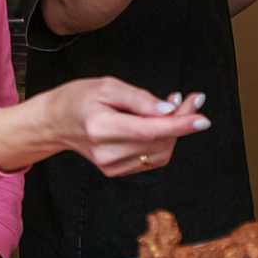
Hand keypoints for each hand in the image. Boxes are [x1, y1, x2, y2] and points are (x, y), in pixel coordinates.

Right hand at [45, 79, 209, 176]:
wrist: (55, 122)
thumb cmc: (79, 98)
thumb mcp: (107, 86)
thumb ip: (139, 99)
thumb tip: (169, 110)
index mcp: (101, 128)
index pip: (149, 131)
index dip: (179, 125)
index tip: (203, 118)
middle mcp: (107, 152)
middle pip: (159, 142)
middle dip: (182, 121)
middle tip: (190, 99)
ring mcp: (111, 166)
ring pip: (159, 153)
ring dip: (174, 131)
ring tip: (173, 106)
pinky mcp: (116, 171)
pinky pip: (151, 158)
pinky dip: (163, 141)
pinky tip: (159, 122)